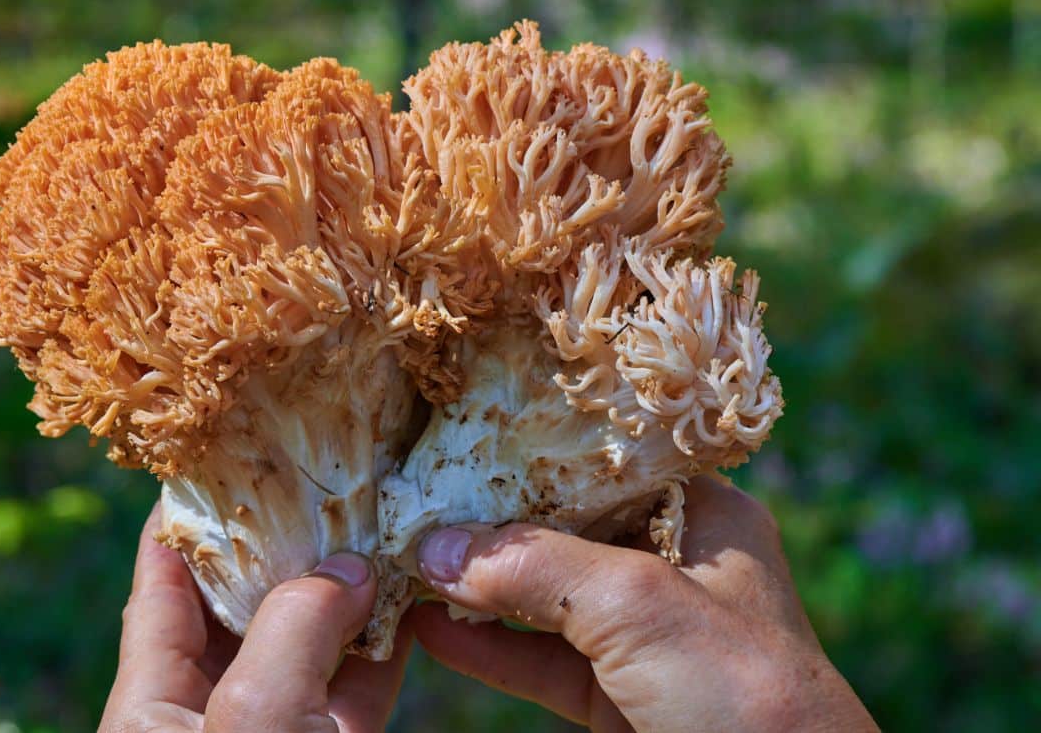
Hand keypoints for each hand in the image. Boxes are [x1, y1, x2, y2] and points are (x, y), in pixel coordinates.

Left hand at [99, 504, 411, 732]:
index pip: (159, 592)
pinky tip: (412, 595)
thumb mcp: (255, 715)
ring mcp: (280, 730)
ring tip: (378, 523)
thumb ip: (294, 628)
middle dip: (281, 544)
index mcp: (153, 708)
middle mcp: (215, 712)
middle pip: (242, 608)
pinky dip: (387, 641)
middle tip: (317, 479)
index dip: (181, 525)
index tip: (211, 464)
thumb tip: (352, 567)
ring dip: (348, 589)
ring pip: (312, 644)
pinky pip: (361, 683)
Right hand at [409, 476, 877, 731]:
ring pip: (545, 599)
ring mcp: (645, 636)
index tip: (455, 449)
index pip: (599, 466)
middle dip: (489, 525)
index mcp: (701, 516)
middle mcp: (673, 566)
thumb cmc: (742, 689)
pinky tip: (432, 630)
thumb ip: (535, 568)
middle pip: (563, 530)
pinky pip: (542, 660)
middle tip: (413, 510)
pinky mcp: (621, 698)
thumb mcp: (638, 605)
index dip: (527, 457)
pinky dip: (488, 648)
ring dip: (477, 589)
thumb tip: (436, 549)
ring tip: (405, 566)